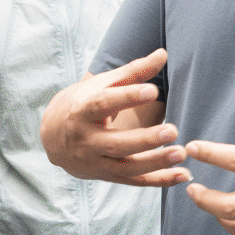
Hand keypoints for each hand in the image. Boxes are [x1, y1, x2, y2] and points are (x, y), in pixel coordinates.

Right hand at [39, 49, 189, 186]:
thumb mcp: (102, 85)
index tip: (152, 91)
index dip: (127, 97)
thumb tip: (164, 53)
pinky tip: (182, 174)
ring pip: (126, 167)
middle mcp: (86, 140)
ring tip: (181, 153)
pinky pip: (135, 181)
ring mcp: (95, 161)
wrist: (51, 137)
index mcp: (82, 110)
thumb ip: (133, 71)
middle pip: (116, 143)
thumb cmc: (83, 103)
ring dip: (156, 163)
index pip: (103, 104)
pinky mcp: (107, 176)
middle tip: (173, 130)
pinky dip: (159, 180)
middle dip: (144, 140)